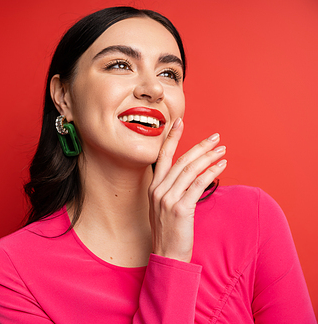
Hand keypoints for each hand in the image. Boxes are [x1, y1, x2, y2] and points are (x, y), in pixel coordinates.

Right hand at [149, 118, 226, 261]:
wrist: (167, 255)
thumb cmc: (169, 232)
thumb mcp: (163, 207)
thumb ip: (171, 189)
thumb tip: (187, 175)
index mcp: (153, 187)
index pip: (163, 156)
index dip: (171, 138)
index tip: (180, 122)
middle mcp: (158, 190)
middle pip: (181, 160)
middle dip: (199, 146)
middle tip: (215, 137)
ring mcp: (167, 199)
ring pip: (190, 170)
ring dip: (208, 157)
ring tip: (222, 150)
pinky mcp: (180, 208)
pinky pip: (198, 184)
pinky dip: (211, 173)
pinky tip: (221, 166)